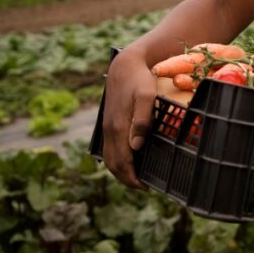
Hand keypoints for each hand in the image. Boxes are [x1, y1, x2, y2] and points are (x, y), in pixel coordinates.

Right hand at [102, 49, 154, 189]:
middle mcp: (110, 130)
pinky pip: (109, 147)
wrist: (125, 64)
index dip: (132, 177)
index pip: (122, 161)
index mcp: (118, 128)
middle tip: (143, 187)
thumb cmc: (140, 79)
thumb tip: (136, 147)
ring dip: (120, 170)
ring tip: (136, 177)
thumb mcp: (146, 96)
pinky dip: (116, 159)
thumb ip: (142, 120)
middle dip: (126, 178)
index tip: (146, 187)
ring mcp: (107, 126)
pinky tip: (129, 158)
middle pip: (113, 164)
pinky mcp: (109, 121)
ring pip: (109, 156)